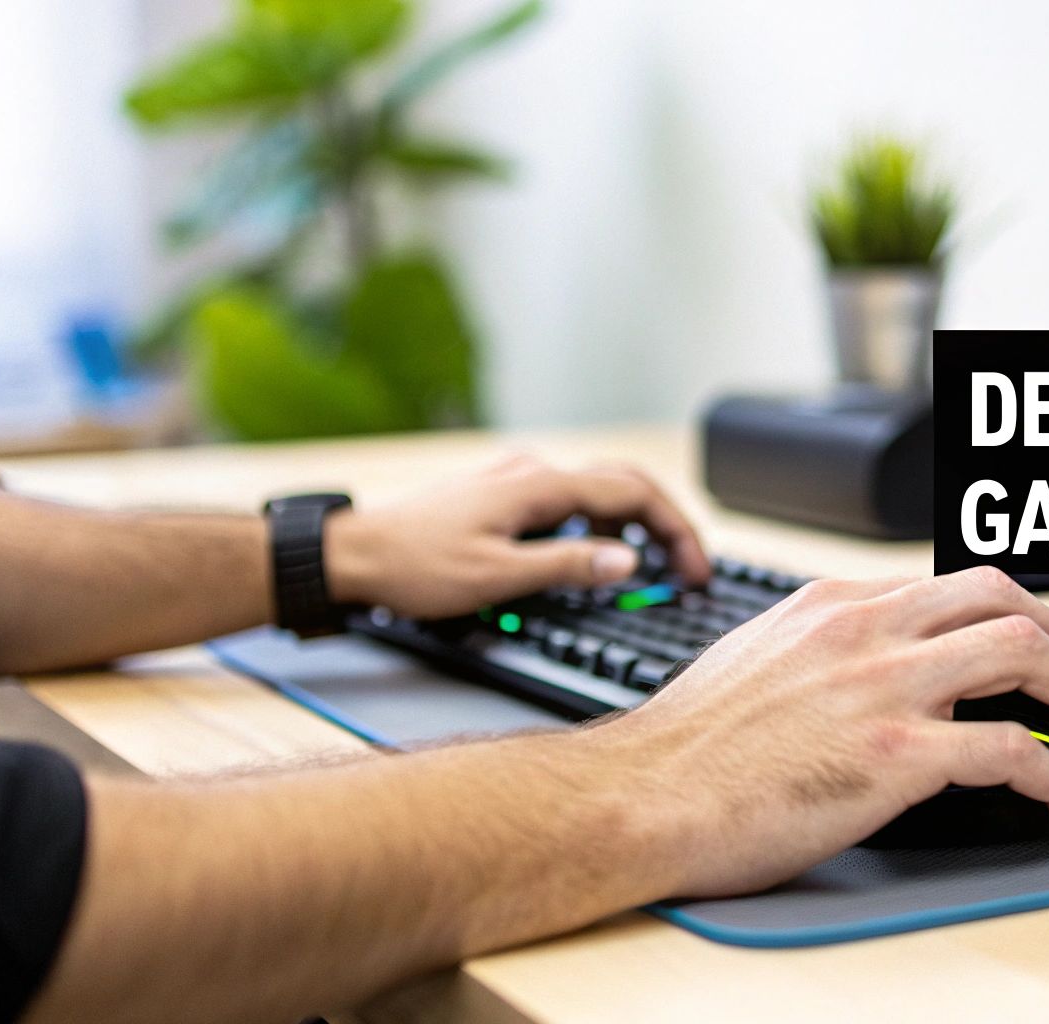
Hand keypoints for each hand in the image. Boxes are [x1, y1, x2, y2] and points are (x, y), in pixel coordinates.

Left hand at [325, 454, 709, 618]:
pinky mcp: (502, 493)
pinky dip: (601, 520)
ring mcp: (516, 478)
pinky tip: (598, 550)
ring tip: (657, 562)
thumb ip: (568, 566)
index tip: (696, 569)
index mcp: (539, 485)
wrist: (352, 554)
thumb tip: (629, 562)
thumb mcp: (498, 577)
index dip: (675, 530)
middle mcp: (532, 471)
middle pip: (624, 483)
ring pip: (597, 488)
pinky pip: (570, 498)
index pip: (633, 494)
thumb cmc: (415, 566)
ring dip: (636, 521)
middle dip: (666, 522)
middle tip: (690, 568)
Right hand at [589, 567, 1048, 897]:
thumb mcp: (757, 659)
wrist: (641, 796)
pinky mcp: (893, 757)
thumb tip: (867, 669)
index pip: (950, 585)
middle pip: (1003, 596)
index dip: (1013, 614)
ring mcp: (882, 688)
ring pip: (1024, 651)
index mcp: (834, 604)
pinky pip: (1012, 753)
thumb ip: (823, 649)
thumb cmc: (686, 747)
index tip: (1037, 644)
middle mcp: (865, 629)